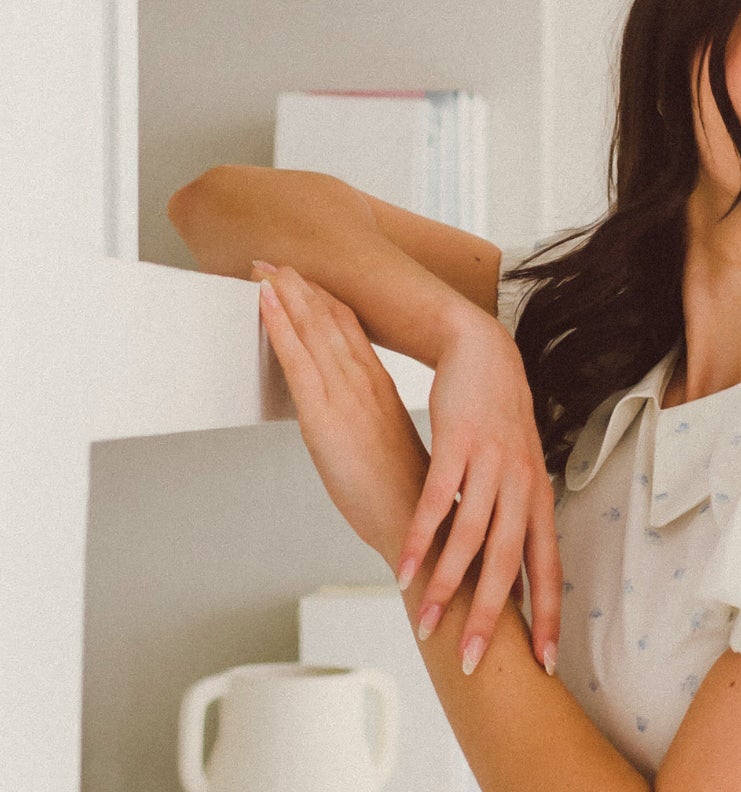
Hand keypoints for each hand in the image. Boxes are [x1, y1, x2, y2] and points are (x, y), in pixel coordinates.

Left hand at [254, 263, 429, 566]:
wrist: (423, 532)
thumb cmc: (410, 503)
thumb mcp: (391, 452)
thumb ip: (374, 428)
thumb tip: (356, 426)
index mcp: (384, 392)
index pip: (352, 332)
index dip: (327, 300)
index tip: (307, 279)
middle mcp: (367, 386)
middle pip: (331, 321)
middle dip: (302, 286)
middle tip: (276, 258)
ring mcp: (347, 399)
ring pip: (313, 331)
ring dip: (287, 294)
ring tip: (266, 266)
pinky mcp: (325, 420)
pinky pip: (298, 360)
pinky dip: (281, 325)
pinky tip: (266, 300)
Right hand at [384, 301, 561, 676]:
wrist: (485, 355)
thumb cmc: (499, 422)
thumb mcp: (519, 474)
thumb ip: (513, 521)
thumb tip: (509, 573)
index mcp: (540, 501)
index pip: (549, 570)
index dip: (549, 617)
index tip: (546, 663)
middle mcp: (522, 488)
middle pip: (508, 564)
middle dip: (491, 618)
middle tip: (473, 662)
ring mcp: (491, 467)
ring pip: (469, 539)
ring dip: (445, 586)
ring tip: (426, 623)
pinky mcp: (457, 446)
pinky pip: (435, 503)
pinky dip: (419, 539)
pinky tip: (402, 569)